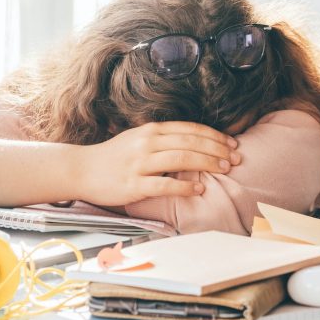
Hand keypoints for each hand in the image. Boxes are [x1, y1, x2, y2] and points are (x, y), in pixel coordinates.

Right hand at [75, 121, 240, 205]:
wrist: (82, 170)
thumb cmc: (113, 157)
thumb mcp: (138, 139)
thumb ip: (163, 139)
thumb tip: (194, 143)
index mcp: (151, 130)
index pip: (190, 129)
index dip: (215, 135)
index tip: (232, 143)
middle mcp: (147, 142)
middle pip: (191, 142)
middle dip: (218, 149)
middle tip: (236, 158)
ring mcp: (140, 163)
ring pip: (182, 159)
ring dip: (207, 163)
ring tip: (225, 169)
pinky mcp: (134, 184)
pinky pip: (164, 185)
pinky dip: (185, 187)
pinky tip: (199, 190)